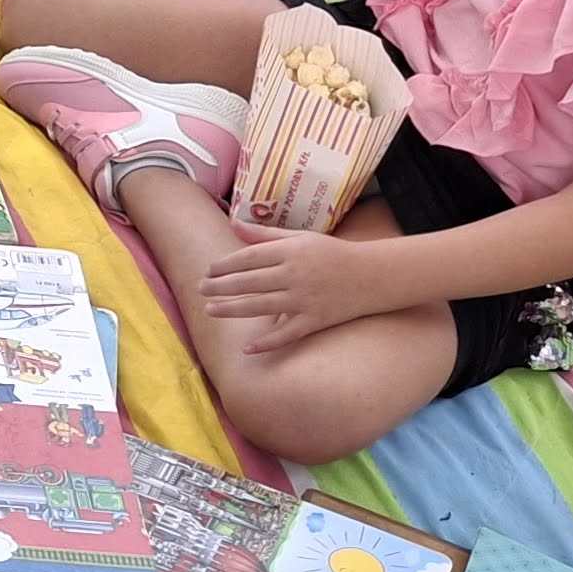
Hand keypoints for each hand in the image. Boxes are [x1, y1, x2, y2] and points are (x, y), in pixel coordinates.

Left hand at [200, 224, 391, 349]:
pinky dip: (267, 342)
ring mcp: (305, 299)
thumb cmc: (331, 253)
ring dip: (233, 309)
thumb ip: (265, 235)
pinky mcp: (315, 320)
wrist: (372, 275)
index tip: (208, 271)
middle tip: (200, 289)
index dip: (225, 265)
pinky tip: (247, 348)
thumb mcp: (300, 237)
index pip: (249, 258)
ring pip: (261, 306)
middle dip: (221, 286)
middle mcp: (295, 275)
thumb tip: (233, 224)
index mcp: (291, 251)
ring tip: (210, 310)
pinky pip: (287, 334)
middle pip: (250, 282)